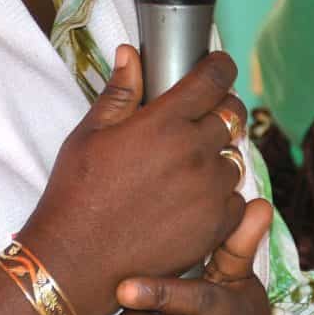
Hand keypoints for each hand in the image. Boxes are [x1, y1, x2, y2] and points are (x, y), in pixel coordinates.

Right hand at [19, 46, 246, 314]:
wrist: (77, 261)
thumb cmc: (77, 194)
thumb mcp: (90, 134)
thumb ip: (120, 92)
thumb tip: (130, 53)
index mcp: (164, 122)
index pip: (214, 80)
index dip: (221, 68)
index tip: (220, 68)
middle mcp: (194, 152)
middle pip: (232, 117)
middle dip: (220, 114)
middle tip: (199, 124)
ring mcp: (209, 191)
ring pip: (233, 161)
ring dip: (217, 160)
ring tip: (186, 173)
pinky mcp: (215, 227)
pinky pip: (236, 201)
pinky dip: (221, 199)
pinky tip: (191, 204)